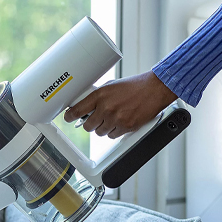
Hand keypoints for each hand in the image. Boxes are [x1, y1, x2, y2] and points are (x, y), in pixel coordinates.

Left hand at [63, 71, 177, 138]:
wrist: (154, 89)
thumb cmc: (134, 86)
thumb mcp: (111, 85)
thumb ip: (99, 96)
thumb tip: (86, 105)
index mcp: (100, 95)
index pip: (77, 110)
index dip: (70, 116)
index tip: (68, 117)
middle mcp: (106, 108)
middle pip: (88, 126)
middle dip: (90, 124)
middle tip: (96, 119)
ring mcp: (116, 119)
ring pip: (100, 132)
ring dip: (103, 128)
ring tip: (112, 118)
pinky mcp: (126, 127)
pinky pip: (113, 136)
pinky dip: (115, 132)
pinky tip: (120, 122)